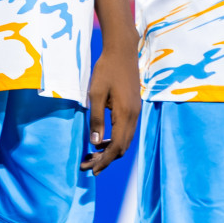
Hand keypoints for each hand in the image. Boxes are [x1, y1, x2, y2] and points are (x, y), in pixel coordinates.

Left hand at [82, 42, 139, 173]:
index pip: (116, 146)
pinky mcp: (133, 108)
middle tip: (88, 167)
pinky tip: (102, 140)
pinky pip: (126, 131)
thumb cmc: (106, 70)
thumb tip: (94, 143)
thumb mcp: (95, 94)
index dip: (105, 160)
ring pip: (125, 140)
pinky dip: (115, 140)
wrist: (122, 52)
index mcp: (125, 115)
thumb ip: (96, 118)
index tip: (92, 170)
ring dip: (111, 151)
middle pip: (122, 147)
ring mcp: (135, 112)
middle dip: (106, 160)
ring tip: (93, 157)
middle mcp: (134, 117)